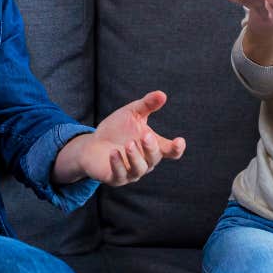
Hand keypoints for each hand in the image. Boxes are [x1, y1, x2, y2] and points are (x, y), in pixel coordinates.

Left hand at [52, 91, 185, 186]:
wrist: (93, 144)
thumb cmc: (117, 129)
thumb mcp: (132, 113)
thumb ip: (147, 105)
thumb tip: (162, 94)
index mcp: (153, 147)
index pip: (170, 151)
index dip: (176, 148)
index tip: (179, 141)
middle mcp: (145, 162)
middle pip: (155, 158)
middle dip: (151, 148)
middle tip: (145, 136)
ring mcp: (131, 172)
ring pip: (139, 168)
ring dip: (135, 156)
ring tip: (129, 144)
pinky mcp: (116, 178)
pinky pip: (120, 174)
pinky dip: (118, 164)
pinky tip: (113, 152)